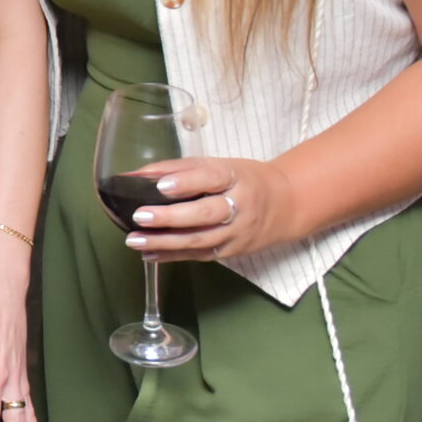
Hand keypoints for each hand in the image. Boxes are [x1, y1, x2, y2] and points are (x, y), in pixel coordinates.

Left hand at [121, 157, 302, 262]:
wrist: (286, 205)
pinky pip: (201, 255)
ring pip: (201, 240)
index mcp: (236, 177)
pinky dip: (173, 256)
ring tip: (135, 240)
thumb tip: (135, 175)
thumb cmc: (244, 180)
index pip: (211, 178)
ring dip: (165, 242)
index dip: (186, 182)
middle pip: (205, 214)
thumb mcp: (218, 165)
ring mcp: (237, 232)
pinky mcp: (233, 251)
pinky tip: (149, 254)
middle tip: (139, 216)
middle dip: (170, 217)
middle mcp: (240, 206)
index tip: (160, 186)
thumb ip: (178, 169)